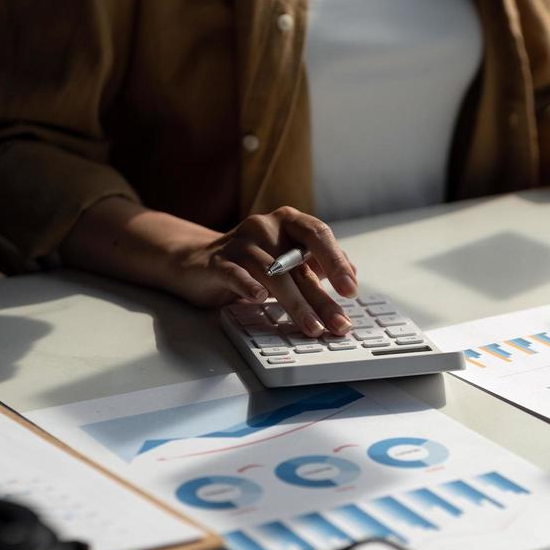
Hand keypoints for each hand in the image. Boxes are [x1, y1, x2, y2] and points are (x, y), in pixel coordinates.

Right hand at [174, 206, 359, 334]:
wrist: (197, 261)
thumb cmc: (251, 261)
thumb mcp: (286, 258)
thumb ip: (315, 265)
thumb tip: (352, 274)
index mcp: (287, 221)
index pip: (318, 234)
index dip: (337, 261)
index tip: (351, 289)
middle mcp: (265, 227)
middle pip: (299, 264)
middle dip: (322, 298)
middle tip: (339, 322)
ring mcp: (241, 243)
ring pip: (273, 274)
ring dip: (296, 304)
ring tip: (312, 327)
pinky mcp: (218, 263)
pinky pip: (236, 274)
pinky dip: (248, 286)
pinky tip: (260, 299)